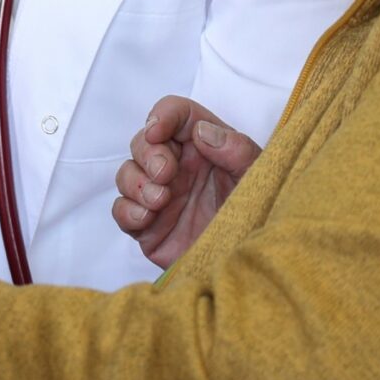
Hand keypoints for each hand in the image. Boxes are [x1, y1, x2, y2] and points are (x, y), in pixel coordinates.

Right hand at [112, 96, 258, 267]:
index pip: (175, 114)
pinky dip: (128, 211)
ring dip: (136, 182)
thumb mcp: (258, 177)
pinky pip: (121, 210)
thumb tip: (202, 131)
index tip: (158, 130)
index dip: (162, 116)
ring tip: (161, 200)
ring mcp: (160, 195)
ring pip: (127, 173)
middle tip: (166, 173)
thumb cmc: (257, 216)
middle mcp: (178, 167)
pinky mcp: (147, 226)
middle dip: (148, 153)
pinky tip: (147, 218)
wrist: (249, 265)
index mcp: (204, 147)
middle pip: (143, 142)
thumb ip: (237, 150)